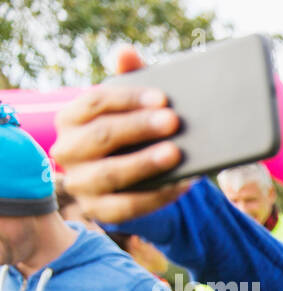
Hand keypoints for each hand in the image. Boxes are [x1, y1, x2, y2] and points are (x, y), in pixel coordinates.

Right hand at [50, 47, 191, 222]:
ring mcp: (80, 183)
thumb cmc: (134, 135)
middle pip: (101, 136)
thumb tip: (126, 53)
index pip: (95, 103)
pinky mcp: (99, 211)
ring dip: (144, 163)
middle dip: (138, 128)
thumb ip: (130, 80)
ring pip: (110, 174)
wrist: (137, 180)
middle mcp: (67, 150)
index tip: (163, 98)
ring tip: (175, 154)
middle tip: (173, 121)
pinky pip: (127, 206)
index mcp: (71, 118)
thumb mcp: (133, 109)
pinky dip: (156, 195)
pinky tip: (182, 184)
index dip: (129, 99)